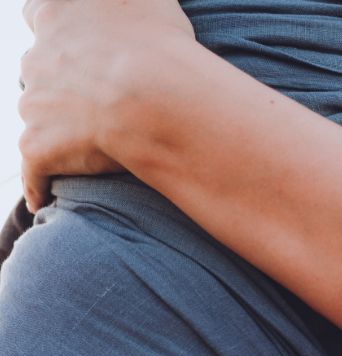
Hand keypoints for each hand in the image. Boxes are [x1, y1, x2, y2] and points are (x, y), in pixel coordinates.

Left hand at [19, 0, 193, 212]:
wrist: (152, 99)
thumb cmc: (162, 48)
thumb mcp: (149, 0)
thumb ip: (133, 2)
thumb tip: (135, 5)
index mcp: (57, 13)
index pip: (39, 14)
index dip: (55, 32)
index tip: (74, 46)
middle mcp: (35, 56)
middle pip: (36, 70)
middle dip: (58, 86)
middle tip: (93, 104)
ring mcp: (32, 102)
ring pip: (35, 117)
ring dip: (54, 130)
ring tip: (84, 150)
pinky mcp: (36, 147)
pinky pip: (32, 171)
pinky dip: (38, 184)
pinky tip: (44, 201)